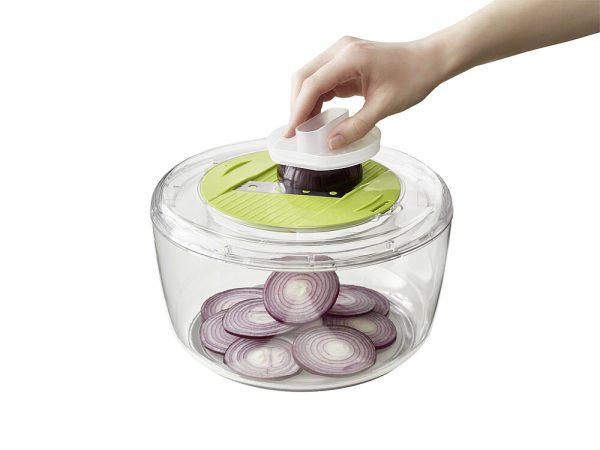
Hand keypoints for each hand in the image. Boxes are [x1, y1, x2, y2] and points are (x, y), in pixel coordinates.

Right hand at [284, 36, 445, 148]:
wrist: (429, 60)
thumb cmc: (413, 76)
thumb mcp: (384, 107)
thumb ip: (356, 127)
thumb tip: (331, 143)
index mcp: (350, 57)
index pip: (312, 85)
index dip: (298, 111)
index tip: (292, 133)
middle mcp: (341, 50)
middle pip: (303, 78)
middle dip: (297, 107)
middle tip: (297, 134)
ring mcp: (341, 54)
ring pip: (309, 79)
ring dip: (305, 104)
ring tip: (307, 129)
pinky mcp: (344, 62)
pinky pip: (322, 80)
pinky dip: (316, 99)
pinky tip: (318, 117)